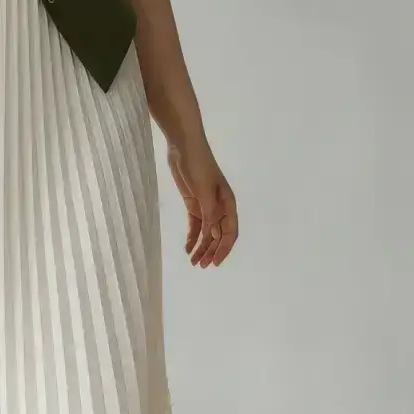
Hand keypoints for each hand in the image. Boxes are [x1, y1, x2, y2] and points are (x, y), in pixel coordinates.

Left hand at [166, 141, 237, 266]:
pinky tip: (187, 248)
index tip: (214, 262)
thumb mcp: (205, 191)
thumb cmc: (199, 166)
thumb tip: (213, 237)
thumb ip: (209, 214)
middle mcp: (220, 207)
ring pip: (206, 233)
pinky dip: (192, 237)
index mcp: (228, 204)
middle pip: (218, 235)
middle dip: (211, 251)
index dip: (224, 249)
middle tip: (201, 266)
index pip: (230, 232)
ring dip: (201, 247)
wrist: (184, 148)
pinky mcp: (193, 204)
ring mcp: (206, 206)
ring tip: (193, 262)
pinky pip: (195, 225)